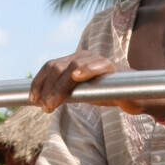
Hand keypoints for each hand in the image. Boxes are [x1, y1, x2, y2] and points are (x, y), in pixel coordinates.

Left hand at [29, 51, 164, 116]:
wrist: (132, 95)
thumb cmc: (106, 93)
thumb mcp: (80, 93)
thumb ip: (65, 92)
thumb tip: (43, 101)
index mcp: (72, 61)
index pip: (49, 66)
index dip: (38, 81)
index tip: (32, 99)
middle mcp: (81, 56)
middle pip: (57, 67)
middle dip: (47, 89)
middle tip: (44, 107)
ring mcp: (95, 59)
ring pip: (71, 68)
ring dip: (59, 87)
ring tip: (52, 104)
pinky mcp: (110, 66)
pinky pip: (96, 65)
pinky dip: (85, 69)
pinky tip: (76, 76)